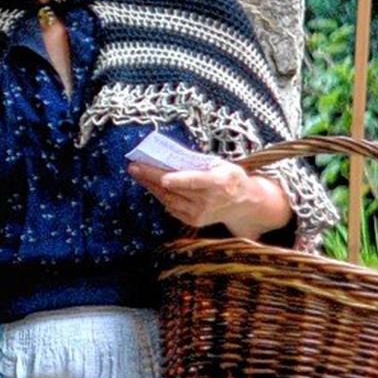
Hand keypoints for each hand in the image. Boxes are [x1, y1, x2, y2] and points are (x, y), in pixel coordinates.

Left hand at [128, 159, 255, 229]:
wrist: (243, 204)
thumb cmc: (229, 178)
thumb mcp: (220, 164)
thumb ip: (198, 162)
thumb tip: (171, 156)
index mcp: (218, 183)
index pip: (194, 181)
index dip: (178, 181)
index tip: (162, 178)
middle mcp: (208, 201)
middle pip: (175, 189)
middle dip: (152, 177)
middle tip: (134, 167)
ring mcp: (199, 213)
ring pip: (169, 199)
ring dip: (151, 186)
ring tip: (137, 173)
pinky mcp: (193, 221)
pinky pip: (171, 207)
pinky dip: (160, 195)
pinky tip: (150, 185)